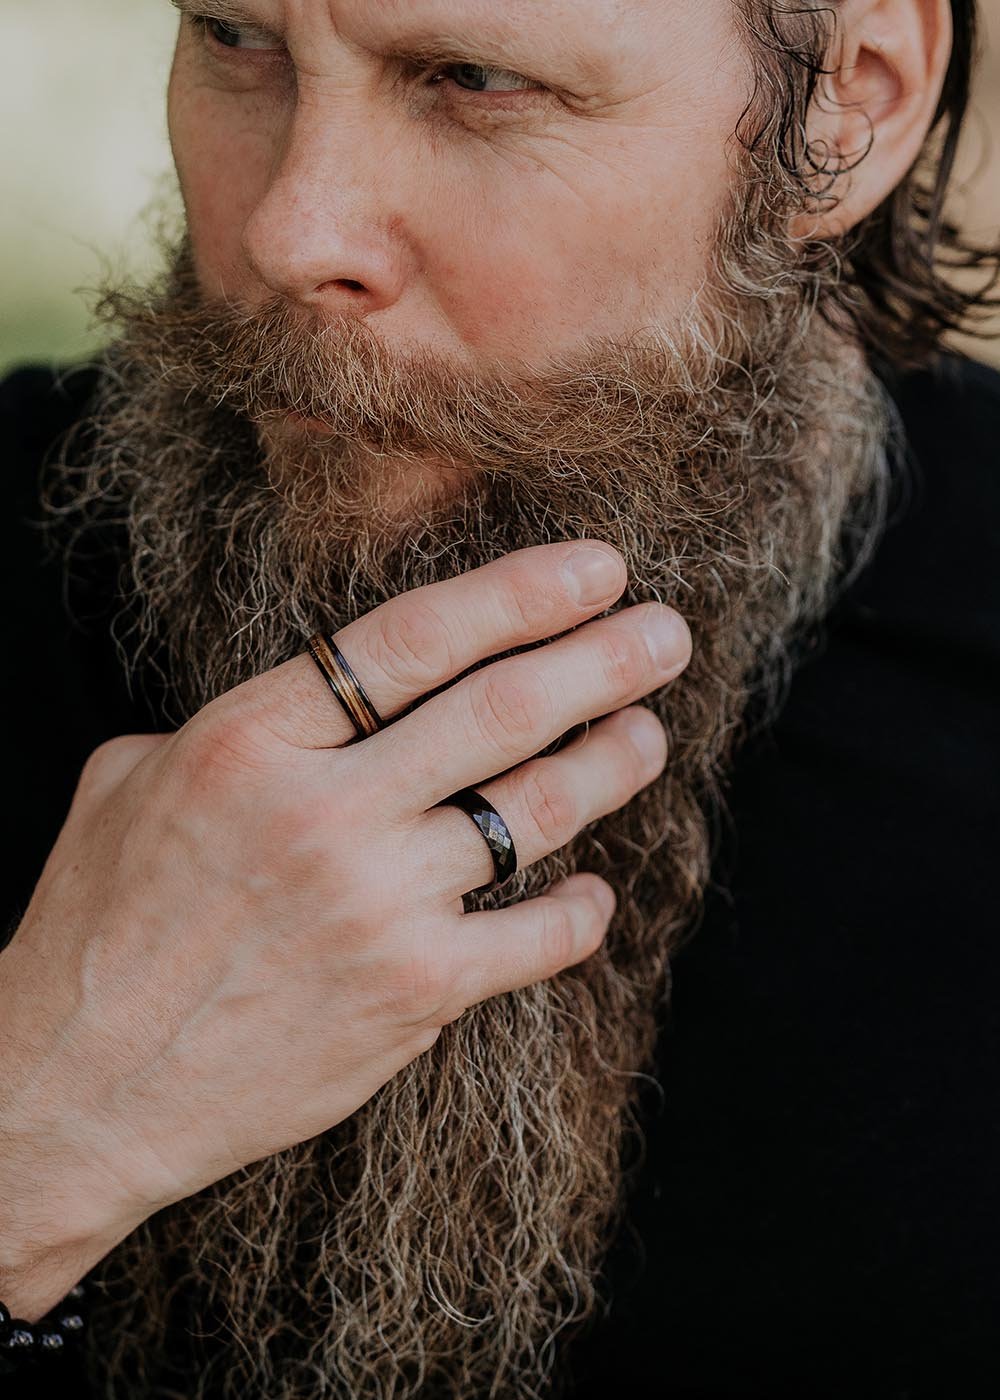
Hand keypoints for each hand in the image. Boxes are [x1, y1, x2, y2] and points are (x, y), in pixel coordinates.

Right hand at [0, 540, 690, 1254]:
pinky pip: (536, 939)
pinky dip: (581, 910)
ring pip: (535, 812)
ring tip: (649, 733)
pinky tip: (596, 888)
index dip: (522, 593)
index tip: (596, 569)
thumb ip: (234, 725)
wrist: (77, 1089)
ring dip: (611, 766)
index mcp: (250, 740)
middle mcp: (324, 813)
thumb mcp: (128, 783)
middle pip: (501, 710)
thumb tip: (314, 702)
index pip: (415, 638)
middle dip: (604, 660)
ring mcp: (376, 907)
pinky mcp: (411, 996)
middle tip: (666, 633)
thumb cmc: (97, 929)